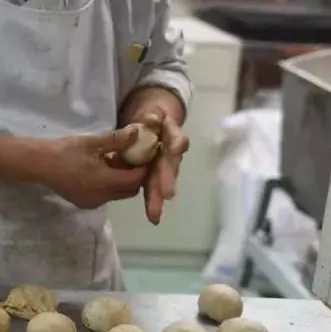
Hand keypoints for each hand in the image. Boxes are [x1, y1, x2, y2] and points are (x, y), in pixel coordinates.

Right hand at [41, 127, 148, 210]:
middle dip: (135, 177)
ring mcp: (92, 202)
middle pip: (130, 190)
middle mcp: (101, 197)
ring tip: (114, 164)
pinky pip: (106, 197)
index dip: (144, 168)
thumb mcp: (91, 141)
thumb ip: (116, 139)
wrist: (39, 164)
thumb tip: (138, 132)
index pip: (135, 179)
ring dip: (122, 182)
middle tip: (131, 159)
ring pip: (118, 195)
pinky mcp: (84, 203)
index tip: (145, 155)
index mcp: (104, 181)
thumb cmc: (64, 150)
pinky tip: (100, 171)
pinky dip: (109, 186)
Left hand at [130, 109, 189, 224]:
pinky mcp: (155, 175)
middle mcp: (172, 153)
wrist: (153, 123)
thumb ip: (153, 117)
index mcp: (171, 133)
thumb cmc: (152, 119)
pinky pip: (153, 189)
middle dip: (167, 179)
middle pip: (170, 166)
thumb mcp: (152, 113)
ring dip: (158, 197)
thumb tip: (152, 118)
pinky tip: (153, 218)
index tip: (179, 148)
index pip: (176, 137)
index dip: (177, 143)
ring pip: (163, 181)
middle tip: (166, 194)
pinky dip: (153, 202)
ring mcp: (165, 165)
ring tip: (155, 214)